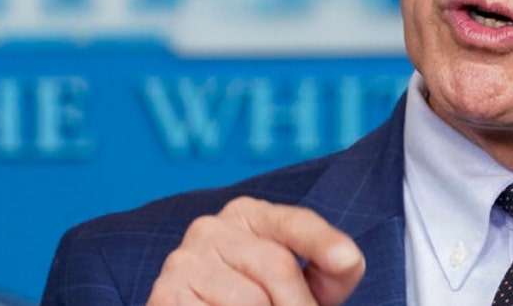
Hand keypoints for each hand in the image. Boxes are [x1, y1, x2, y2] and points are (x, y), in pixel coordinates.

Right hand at [148, 196, 365, 304]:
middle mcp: (211, 227)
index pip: (294, 222)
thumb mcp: (302, 284)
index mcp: (249, 215)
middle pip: (279, 268)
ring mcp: (183, 261)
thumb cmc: (262, 302)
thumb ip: (332, 271)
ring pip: (252, 302)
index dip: (322, 242)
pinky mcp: (165, 296)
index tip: (347, 260)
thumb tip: (347, 260)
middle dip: (299, 305)